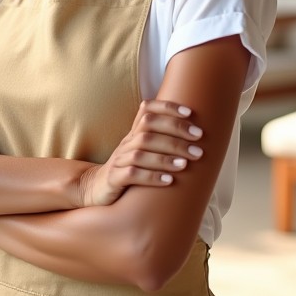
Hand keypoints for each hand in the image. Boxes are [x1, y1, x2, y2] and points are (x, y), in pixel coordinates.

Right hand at [75, 100, 203, 207]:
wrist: (96, 188)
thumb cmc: (128, 169)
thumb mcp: (142, 152)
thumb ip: (161, 141)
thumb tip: (196, 135)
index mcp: (134, 133)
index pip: (147, 110)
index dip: (167, 108)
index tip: (190, 112)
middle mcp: (126, 142)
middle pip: (148, 128)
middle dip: (175, 132)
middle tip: (198, 142)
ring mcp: (119, 160)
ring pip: (141, 152)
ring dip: (166, 157)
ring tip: (186, 163)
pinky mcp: (114, 178)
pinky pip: (132, 174)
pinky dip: (151, 176)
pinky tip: (168, 180)